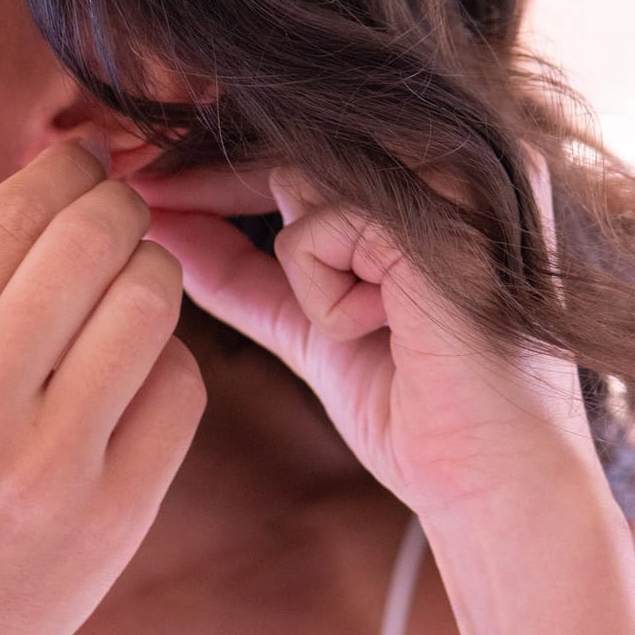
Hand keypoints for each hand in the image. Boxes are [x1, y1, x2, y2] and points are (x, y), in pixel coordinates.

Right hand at [0, 140, 205, 634]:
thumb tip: (59, 183)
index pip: (17, 212)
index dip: (69, 168)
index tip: (87, 163)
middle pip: (95, 241)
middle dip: (122, 207)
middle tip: (123, 211)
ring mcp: (50, 465)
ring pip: (150, 304)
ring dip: (153, 276)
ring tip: (131, 288)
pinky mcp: (114, 515)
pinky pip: (181, 389)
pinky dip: (170, 363)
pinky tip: (135, 374)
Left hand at [124, 148, 595, 516]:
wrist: (498, 490)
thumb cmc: (422, 413)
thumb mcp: (314, 326)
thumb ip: (245, 276)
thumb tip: (157, 225)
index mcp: (440, 172)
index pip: (307, 145)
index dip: (218, 169)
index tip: (142, 188)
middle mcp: (458, 156)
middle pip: (294, 144)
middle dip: (210, 181)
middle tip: (136, 189)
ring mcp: (457, 178)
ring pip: (299, 181)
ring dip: (303, 273)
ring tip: (373, 328)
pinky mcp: (441, 216)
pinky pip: (317, 224)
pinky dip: (324, 292)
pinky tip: (386, 330)